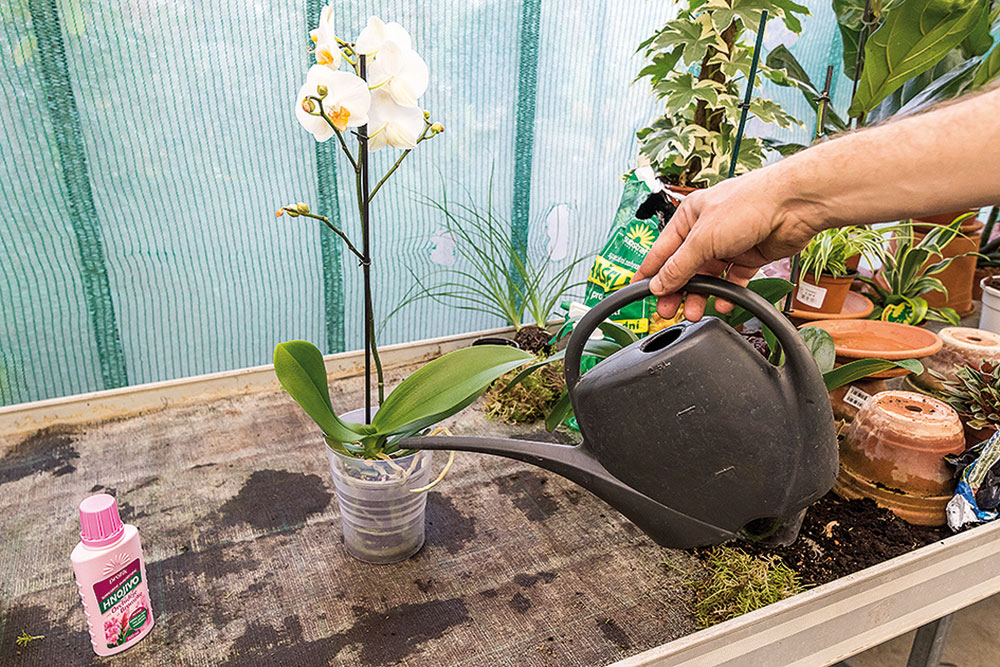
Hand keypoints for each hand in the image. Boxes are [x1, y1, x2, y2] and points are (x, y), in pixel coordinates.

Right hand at [632, 167, 821, 320]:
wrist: (793, 205)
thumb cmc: (749, 204)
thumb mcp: (703, 238)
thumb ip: (679, 266)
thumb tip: (659, 284)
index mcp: (689, 217)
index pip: (662, 251)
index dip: (650, 273)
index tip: (640, 292)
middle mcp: (707, 230)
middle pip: (684, 267)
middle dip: (676, 290)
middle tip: (667, 312)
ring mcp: (728, 244)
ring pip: (708, 276)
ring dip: (700, 295)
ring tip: (694, 312)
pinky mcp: (749, 256)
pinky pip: (732, 280)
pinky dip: (727, 293)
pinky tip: (723, 303)